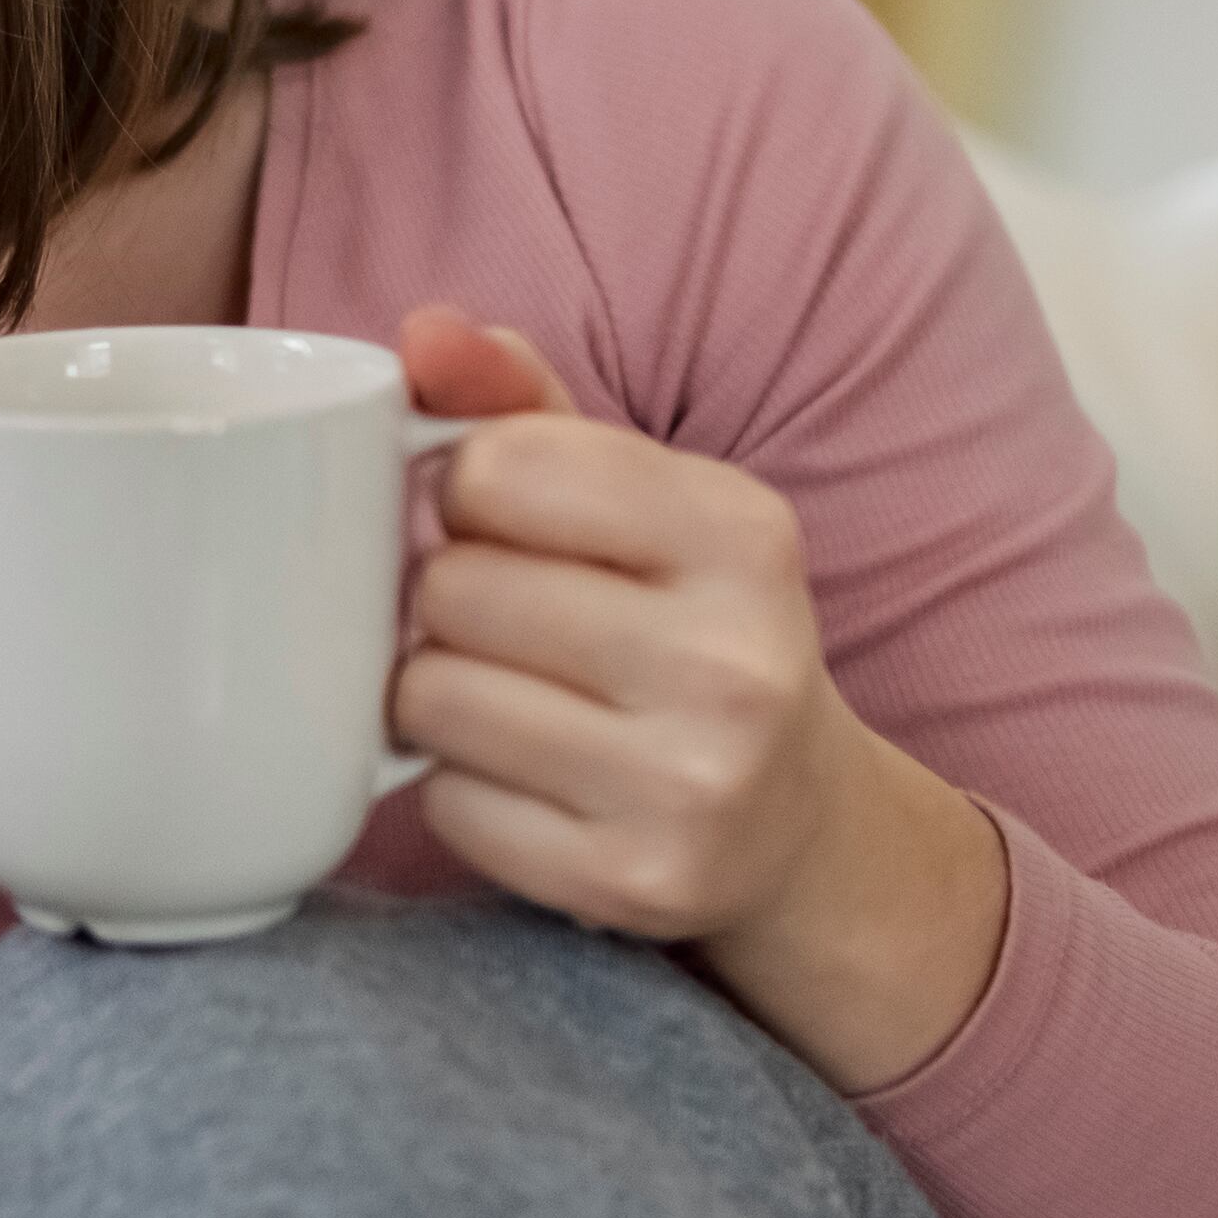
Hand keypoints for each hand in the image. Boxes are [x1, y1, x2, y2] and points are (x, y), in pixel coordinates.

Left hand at [390, 304, 1007, 1091]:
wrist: (795, 818)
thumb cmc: (680, 622)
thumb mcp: (634, 495)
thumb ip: (516, 400)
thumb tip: (422, 334)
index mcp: (744, 532)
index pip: (496, 468)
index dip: (464, 491)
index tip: (502, 522)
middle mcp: (737, 660)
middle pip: (452, 588)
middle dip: (447, 599)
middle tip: (504, 623)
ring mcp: (694, 785)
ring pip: (431, 698)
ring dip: (436, 693)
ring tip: (508, 693)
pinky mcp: (635, 884)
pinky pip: (448, 806)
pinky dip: (458, 787)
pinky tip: (527, 777)